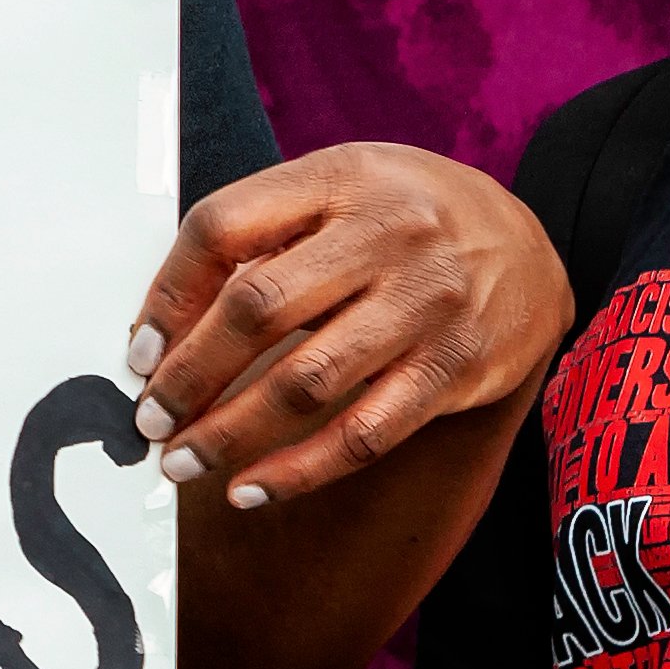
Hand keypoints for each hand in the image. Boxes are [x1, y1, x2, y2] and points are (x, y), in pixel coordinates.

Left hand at [130, 142, 566, 510]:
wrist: (531, 245)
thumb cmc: (407, 217)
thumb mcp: (339, 188)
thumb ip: (263, 234)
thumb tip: (164, 325)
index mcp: (337, 180)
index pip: (222, 228)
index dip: (167, 295)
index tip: (138, 352)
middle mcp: (385, 236)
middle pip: (257, 308)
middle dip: (188, 375)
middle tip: (149, 419)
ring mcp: (425, 305)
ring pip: (306, 381)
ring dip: (229, 432)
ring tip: (181, 461)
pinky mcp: (455, 370)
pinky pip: (365, 434)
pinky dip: (299, 470)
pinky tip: (252, 488)